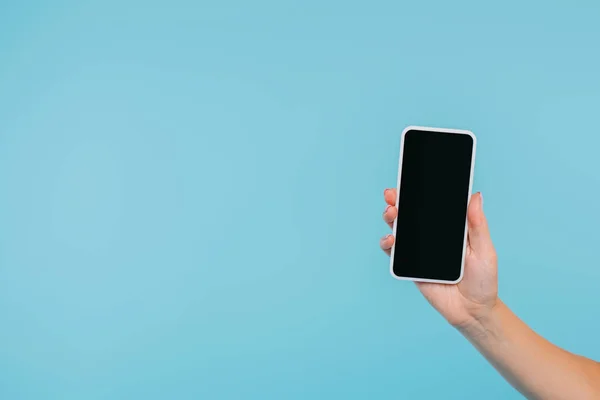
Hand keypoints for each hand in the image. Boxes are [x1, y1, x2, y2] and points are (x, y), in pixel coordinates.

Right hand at [380, 189, 497, 327]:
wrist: (473, 310)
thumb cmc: (483, 280)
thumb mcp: (484, 249)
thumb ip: (477, 224)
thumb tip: (475, 196)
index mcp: (447, 229)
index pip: (430, 206)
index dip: (418, 192)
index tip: (410, 179)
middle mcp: (430, 237)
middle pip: (409, 213)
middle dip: (398, 200)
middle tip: (393, 194)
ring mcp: (418, 251)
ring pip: (398, 228)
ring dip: (391, 217)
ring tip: (392, 212)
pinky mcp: (409, 266)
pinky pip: (393, 252)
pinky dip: (388, 243)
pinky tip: (391, 238)